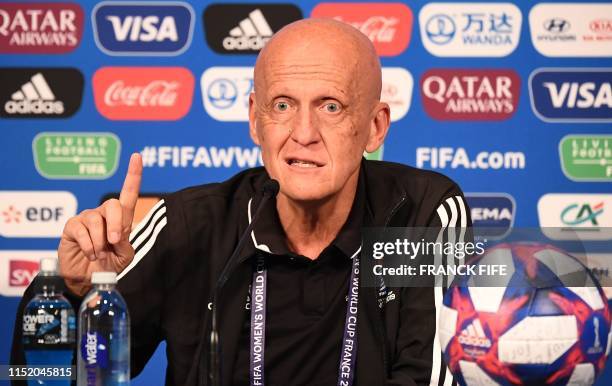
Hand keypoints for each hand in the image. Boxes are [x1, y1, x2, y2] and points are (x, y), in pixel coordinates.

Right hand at [58, 153, 142, 295]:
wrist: (88, 281)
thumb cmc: (108, 265)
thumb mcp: (124, 256)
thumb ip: (125, 243)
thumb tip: (117, 233)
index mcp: (121, 219)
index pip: (128, 193)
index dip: (133, 175)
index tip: (137, 156)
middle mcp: (103, 214)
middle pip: (112, 204)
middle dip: (116, 223)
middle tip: (114, 242)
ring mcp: (86, 219)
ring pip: (96, 219)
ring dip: (100, 241)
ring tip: (99, 254)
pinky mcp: (71, 227)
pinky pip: (81, 230)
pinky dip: (89, 245)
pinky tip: (90, 253)